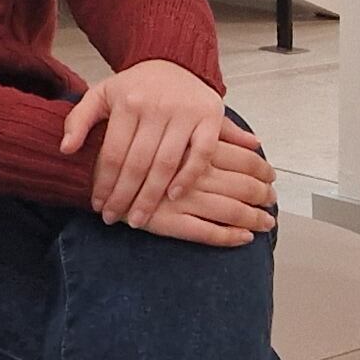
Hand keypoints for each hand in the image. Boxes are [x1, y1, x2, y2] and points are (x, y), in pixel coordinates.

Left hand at [60, 59, 235, 227]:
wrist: (175, 60)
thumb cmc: (135, 86)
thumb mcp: (101, 94)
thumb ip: (79, 119)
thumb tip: (65, 149)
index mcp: (128, 102)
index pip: (114, 153)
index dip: (105, 184)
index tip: (99, 206)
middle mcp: (157, 107)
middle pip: (138, 163)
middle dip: (125, 197)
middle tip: (116, 219)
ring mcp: (186, 112)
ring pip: (167, 163)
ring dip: (152, 196)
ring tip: (141, 218)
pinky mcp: (210, 117)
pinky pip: (202, 153)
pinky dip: (189, 176)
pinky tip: (174, 196)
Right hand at [134, 134, 281, 246]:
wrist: (85, 163)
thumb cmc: (134, 141)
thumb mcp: (173, 120)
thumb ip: (218, 129)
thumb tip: (255, 141)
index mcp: (194, 142)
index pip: (241, 158)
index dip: (261, 169)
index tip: (272, 177)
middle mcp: (190, 169)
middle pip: (240, 184)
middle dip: (261, 196)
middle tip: (274, 202)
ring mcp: (179, 197)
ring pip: (227, 209)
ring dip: (251, 218)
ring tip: (266, 224)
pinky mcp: (166, 220)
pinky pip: (203, 232)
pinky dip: (226, 237)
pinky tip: (243, 239)